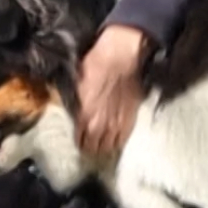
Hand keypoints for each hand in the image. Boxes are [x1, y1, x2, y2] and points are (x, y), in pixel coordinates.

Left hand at [78, 25, 149, 160]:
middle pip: (95, 148)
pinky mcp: (131, 119)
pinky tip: (115, 142)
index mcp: (84, 116)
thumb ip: (76, 104)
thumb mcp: (76, 84)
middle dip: (91, 149)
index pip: (80, 141)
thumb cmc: (95, 65)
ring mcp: (118, 124)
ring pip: (110, 147)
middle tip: (90, 149)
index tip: (79, 143)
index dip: (79, 143)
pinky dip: (118, 143)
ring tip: (102, 147)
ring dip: (105, 148)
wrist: (121, 57)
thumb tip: (75, 112)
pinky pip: (123, 139)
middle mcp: (101, 125)